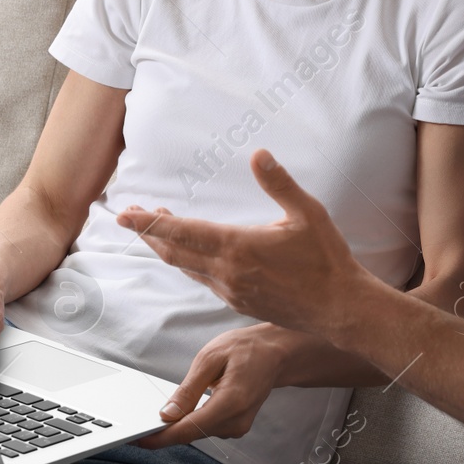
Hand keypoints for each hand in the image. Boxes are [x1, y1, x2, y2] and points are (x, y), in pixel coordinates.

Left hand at [115, 150, 380, 335]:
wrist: (339, 309)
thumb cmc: (327, 260)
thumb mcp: (307, 213)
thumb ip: (279, 183)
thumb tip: (258, 154)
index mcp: (238, 246)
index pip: (182, 232)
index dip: (150, 222)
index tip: (124, 214)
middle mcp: (226, 272)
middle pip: (173, 252)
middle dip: (149, 233)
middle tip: (129, 216)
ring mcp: (230, 291)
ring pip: (186, 268)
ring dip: (166, 248)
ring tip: (155, 231)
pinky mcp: (238, 303)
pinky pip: (203, 280)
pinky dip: (187, 264)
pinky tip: (190, 256)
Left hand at [136, 325, 290, 448]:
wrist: (275, 353)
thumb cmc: (247, 349)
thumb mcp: (210, 358)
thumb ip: (189, 389)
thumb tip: (168, 413)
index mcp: (231, 402)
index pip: (189, 429)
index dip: (162, 437)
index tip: (141, 440)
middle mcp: (237, 421)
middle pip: (192, 434)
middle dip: (167, 428)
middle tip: (144, 420)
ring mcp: (239, 427)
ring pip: (198, 432)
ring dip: (181, 423)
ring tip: (169, 408)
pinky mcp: (237, 427)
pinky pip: (208, 428)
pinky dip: (194, 420)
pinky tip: (189, 407)